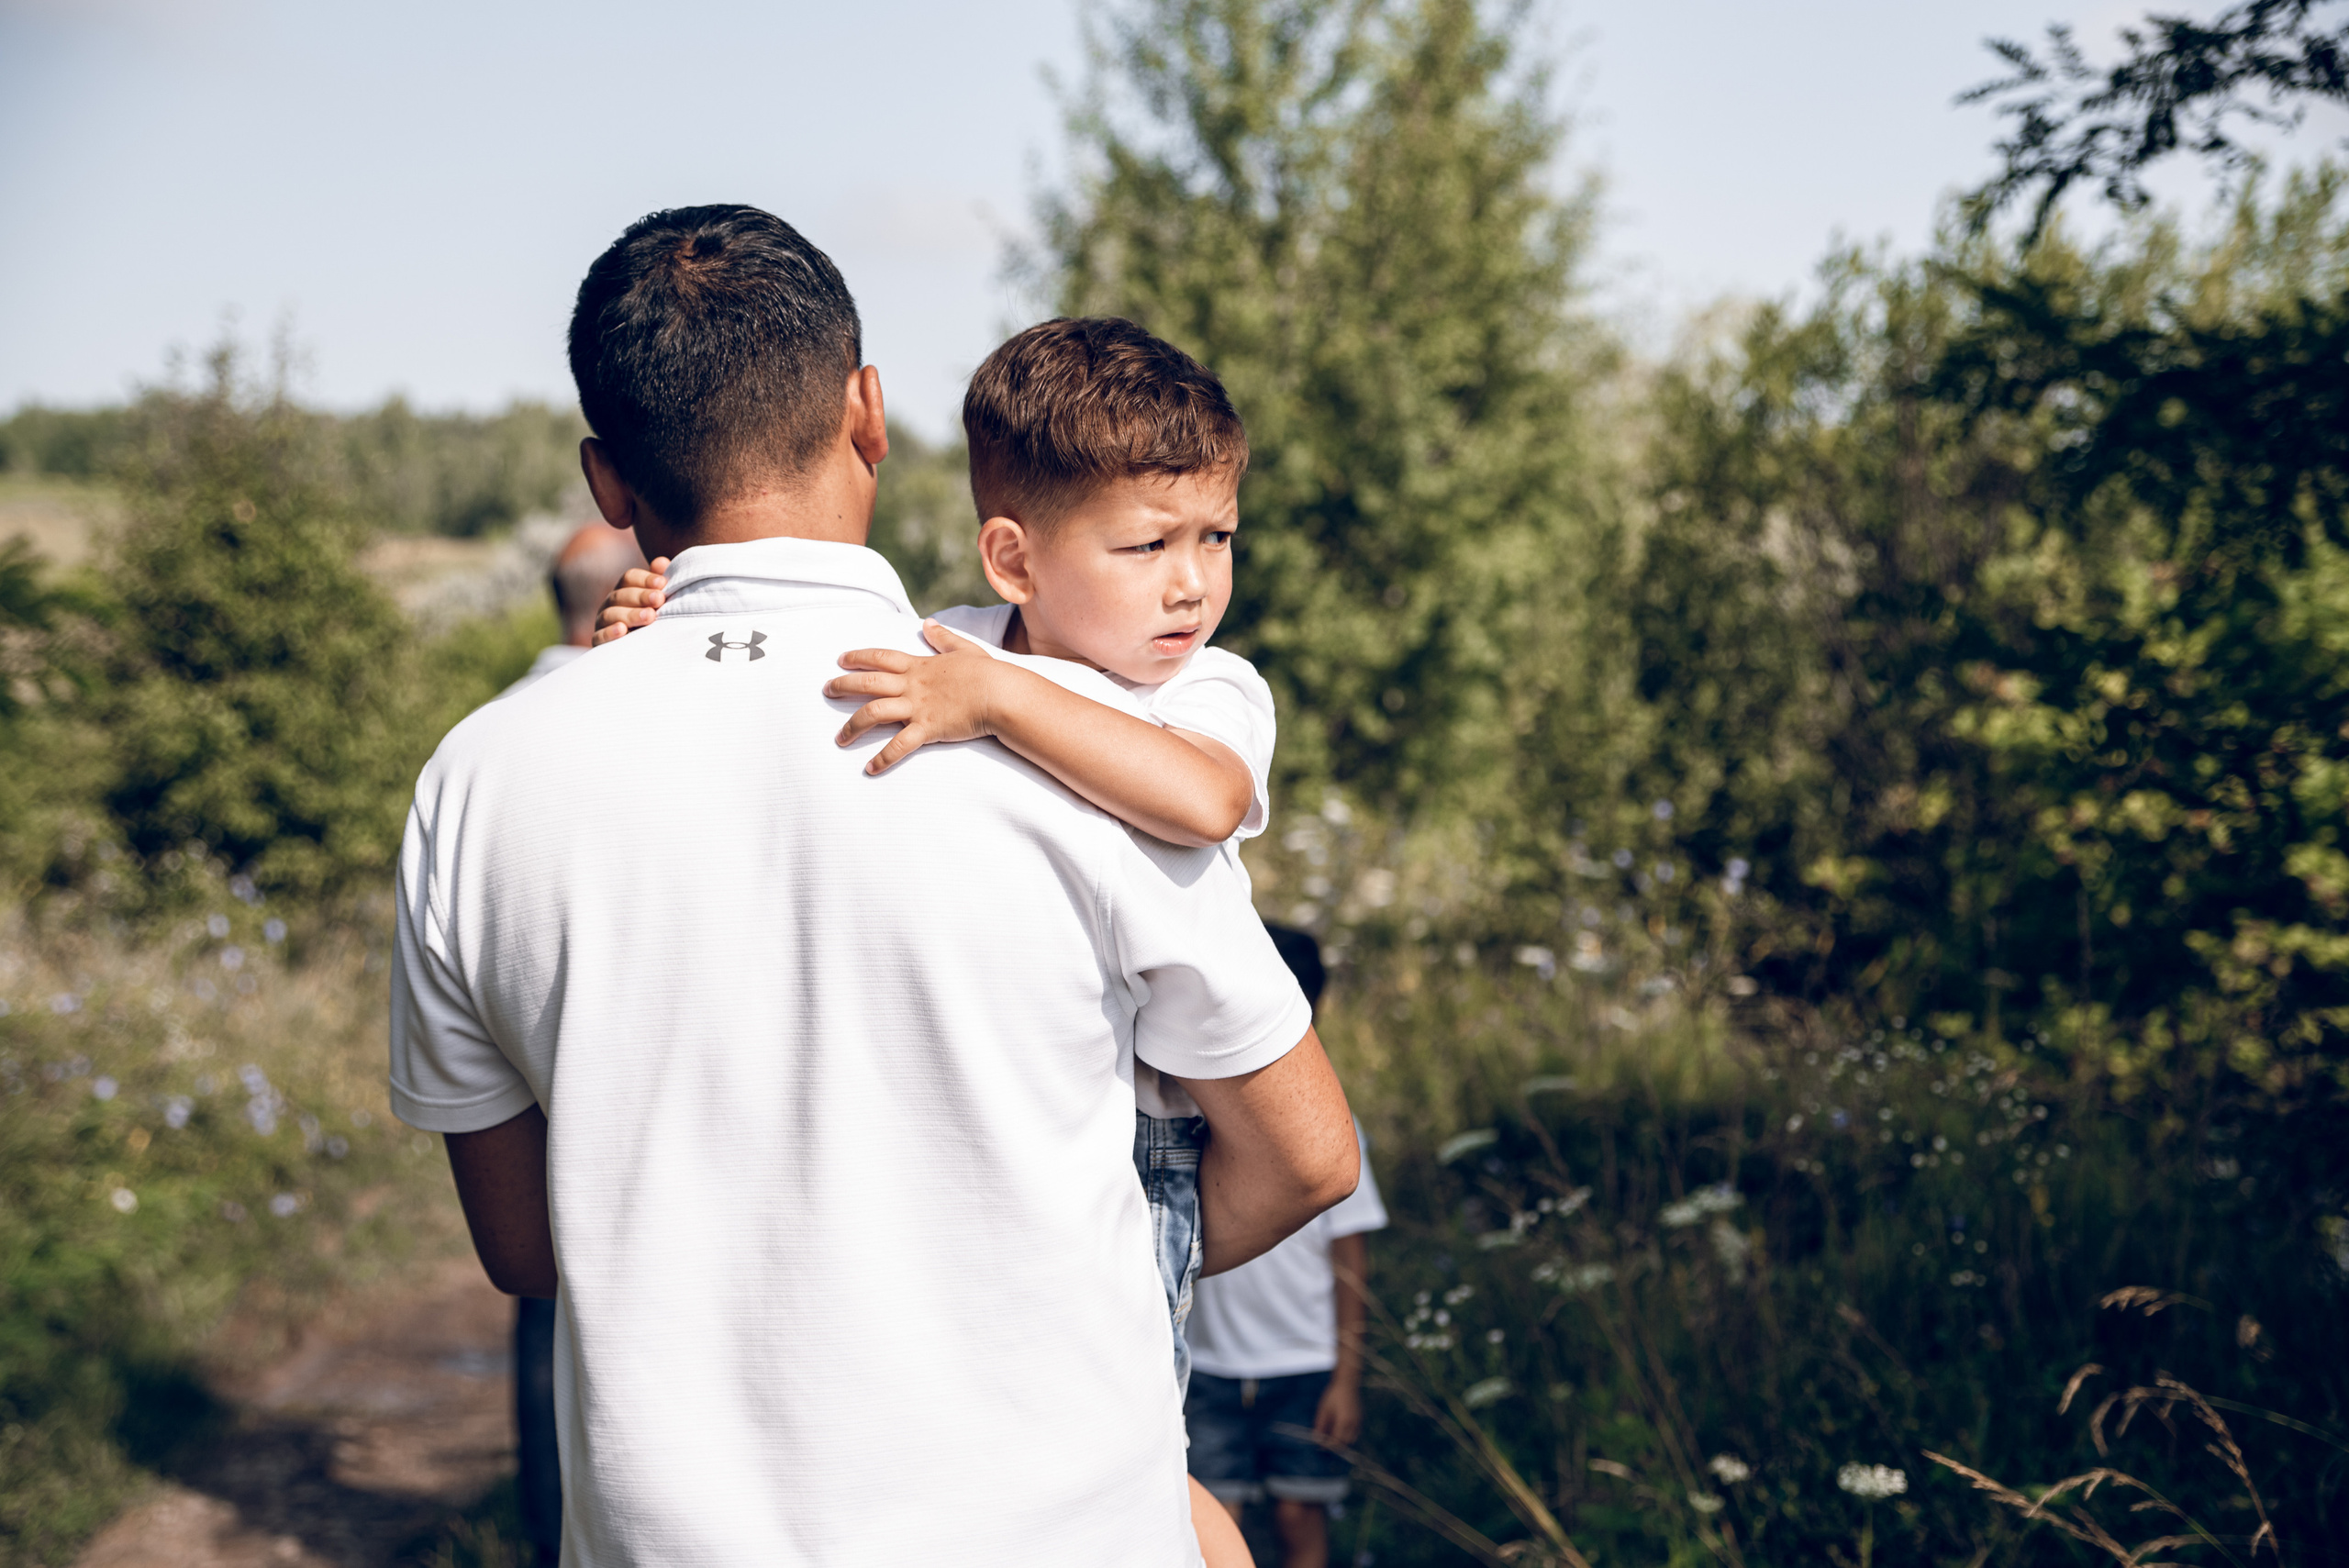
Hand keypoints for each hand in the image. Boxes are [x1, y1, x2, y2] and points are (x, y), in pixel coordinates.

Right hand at [593, 558, 669, 644]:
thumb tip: (662, 562)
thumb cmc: (655, 623)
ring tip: (649, 617)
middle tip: (659, 599)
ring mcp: (603, 623)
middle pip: (621, 595)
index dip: (645, 579)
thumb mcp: (659, 603)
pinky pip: (599, 636)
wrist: (644, 655)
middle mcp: (611, 604)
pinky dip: (610, 633)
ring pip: (611, 614)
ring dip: (631, 614)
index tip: (663, 584)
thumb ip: (659, 583)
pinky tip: (622, 630)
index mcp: (625, 591)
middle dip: (641, 596)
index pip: (629, 578)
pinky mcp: (598, 643)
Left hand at [825, 621, 1009, 773]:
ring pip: (873, 713)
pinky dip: (883, 759)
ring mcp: (917, 707)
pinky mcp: (927, 729)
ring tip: (840, 738)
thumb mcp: (964, 649)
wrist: (1000, 693)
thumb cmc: (986, 672)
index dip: (858, 657)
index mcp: (919, 666)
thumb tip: (929, 624)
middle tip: (827, 690)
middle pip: (868, 683)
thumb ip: (943, 638)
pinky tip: (870, 768)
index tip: (840, 660)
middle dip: (843, 685)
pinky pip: (899, 746)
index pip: (880, 658)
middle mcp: (912, 686)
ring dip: (852, 726)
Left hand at [1312, 1374, 1363, 1446]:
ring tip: (1332, 1436)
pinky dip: (1348, 1435)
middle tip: (1325, 1442)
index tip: (1320, 1447)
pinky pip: (1355, 1433)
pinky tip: (1340, 1430)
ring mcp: (1358, 1422)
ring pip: (1352, 1439)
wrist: (1347, 1383)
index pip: (1337, 1442)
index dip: (1328, 1446)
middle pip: (1345, 1443)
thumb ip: (1320, 1425)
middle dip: (1335, 1445)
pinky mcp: (1360, 1419)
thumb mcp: (1324, 1409)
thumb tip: (1316, 1438)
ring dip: (1343, 1441)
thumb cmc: (1333, 1395)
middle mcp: (1353, 1424)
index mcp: (1343, 1422)